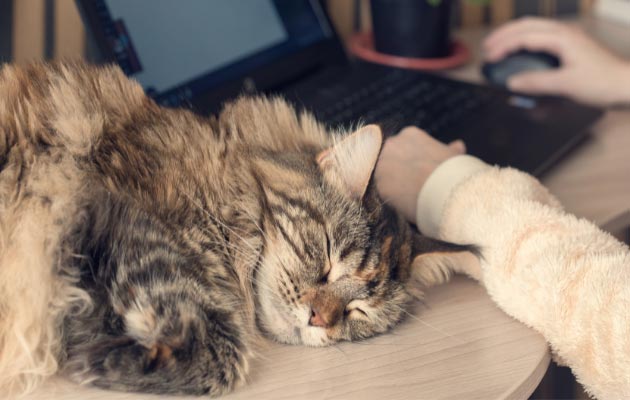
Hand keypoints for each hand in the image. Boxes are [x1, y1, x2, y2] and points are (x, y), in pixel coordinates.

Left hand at [375, 127, 464, 222]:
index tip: (419, 172)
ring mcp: (382, 164)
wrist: (449, 190)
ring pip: (382, 175)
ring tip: (408, 197)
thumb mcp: (453, 156)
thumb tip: (458, 146)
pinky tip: (403, 204)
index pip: (403, 147)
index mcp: (410, 134)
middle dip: (397, 170)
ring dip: (391, 185)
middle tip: (411, 185)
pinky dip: (390, 199)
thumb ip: (450, 150)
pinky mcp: (379, 185)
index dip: (411, 161)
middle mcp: (392, 145)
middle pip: (388, 158)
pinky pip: (381, 192)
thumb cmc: (455, 172)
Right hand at [484, 17, 629, 106]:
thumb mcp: (566, 84)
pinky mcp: (572, 45)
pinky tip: (521, 50)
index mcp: (562, 37)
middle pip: (527, 25)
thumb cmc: (604, 82)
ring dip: (514, 34)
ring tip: (498, 45)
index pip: (524, 37)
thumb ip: (537, 82)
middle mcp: (565, 32)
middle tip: (486, 47)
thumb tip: (512, 82)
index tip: (489, 58)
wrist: (628, 85)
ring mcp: (569, 37)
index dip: (503, 47)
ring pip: (535, 27)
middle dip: (504, 34)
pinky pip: (543, 35)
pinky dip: (526, 40)